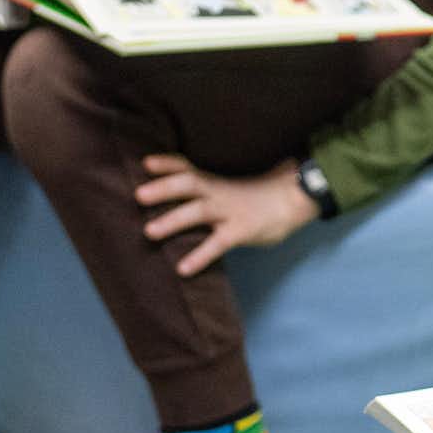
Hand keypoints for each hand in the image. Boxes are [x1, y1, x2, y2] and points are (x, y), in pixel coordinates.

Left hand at [135, 154, 317, 273]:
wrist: (295, 197)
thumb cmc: (261, 196)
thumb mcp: (232, 188)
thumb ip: (209, 192)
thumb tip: (181, 203)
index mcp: (214, 181)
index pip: (187, 166)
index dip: (166, 163)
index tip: (145, 163)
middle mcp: (219, 192)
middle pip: (188, 183)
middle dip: (163, 189)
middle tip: (138, 196)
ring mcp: (230, 211)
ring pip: (198, 211)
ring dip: (172, 221)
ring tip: (149, 232)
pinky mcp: (242, 231)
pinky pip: (218, 244)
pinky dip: (199, 256)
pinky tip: (183, 269)